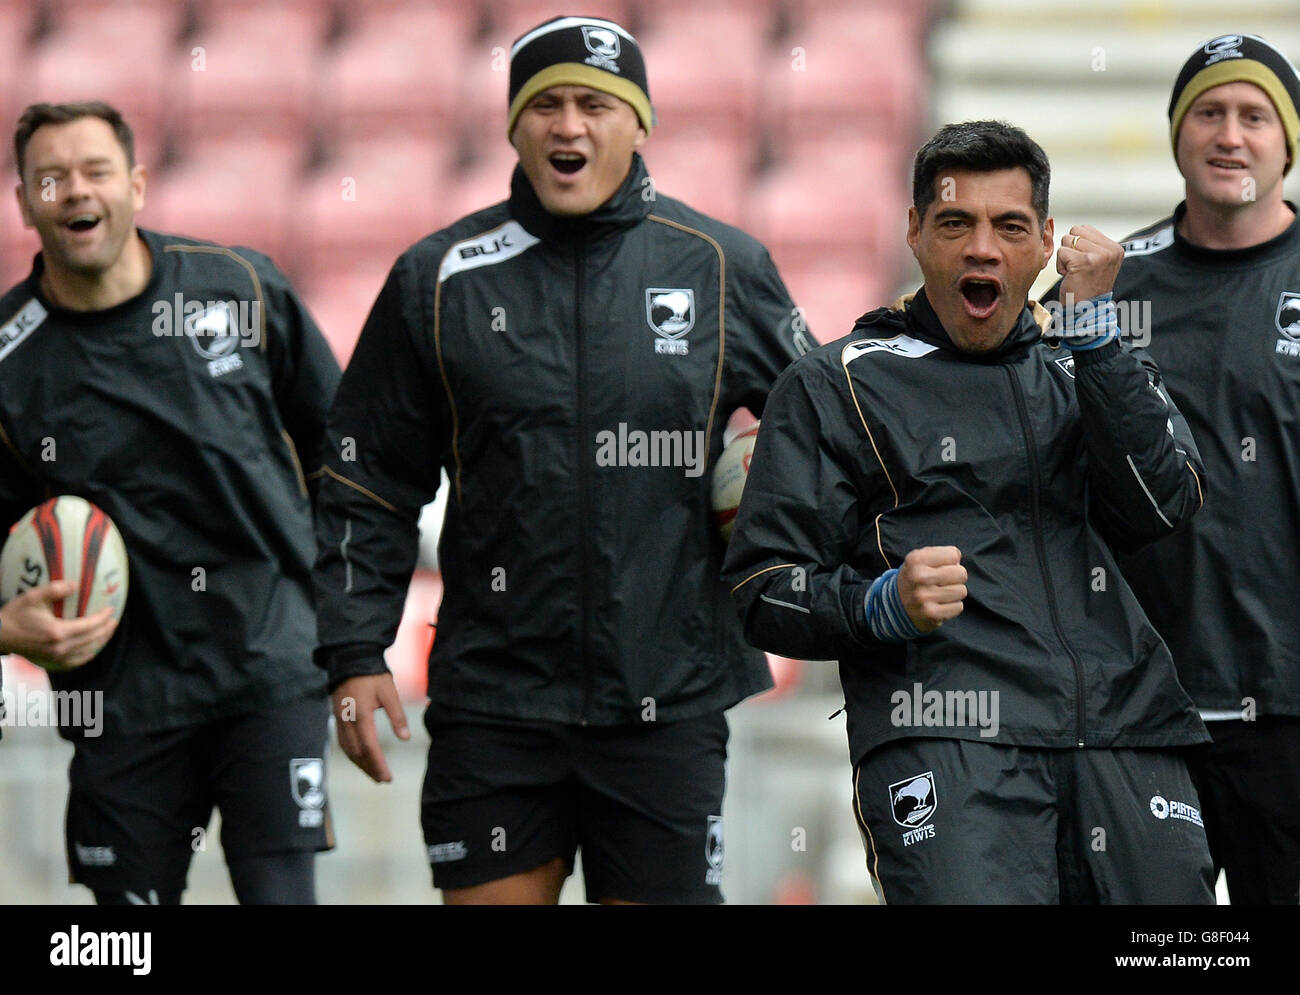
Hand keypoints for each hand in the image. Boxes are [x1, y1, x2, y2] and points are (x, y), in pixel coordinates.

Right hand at [0, 581, 117, 669]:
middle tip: (114, 620)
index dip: (103, 617)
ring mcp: (56, 657)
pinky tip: (91, 651)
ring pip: (86, 651)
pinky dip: (86, 656)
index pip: (90, 625)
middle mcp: (60, 647)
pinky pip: (74, 662)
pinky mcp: (50, 662)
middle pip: (92, 639)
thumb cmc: (15, 614)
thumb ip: (55, 589)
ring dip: (100, 641)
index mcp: (58, 632)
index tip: (111, 609)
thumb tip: (76, 585)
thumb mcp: (33, 597)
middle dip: (106, 630)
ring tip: (107, 632)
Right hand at [332, 673, 409, 782]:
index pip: (369, 747)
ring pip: (348, 750)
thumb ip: (397, 715)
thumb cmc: (372, 675)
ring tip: (373, 774)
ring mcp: (340, 720)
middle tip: (383, 779)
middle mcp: (347, 721)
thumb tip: (405, 738)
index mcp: (361, 716)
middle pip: (357, 753)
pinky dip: (353, 755)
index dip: (378, 764)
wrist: (350, 659)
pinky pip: (343, 743)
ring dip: (360, 764)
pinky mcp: (337, 718)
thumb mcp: (389, 692)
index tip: (388, 777)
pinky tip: (361, 759)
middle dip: (370, 769)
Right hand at [897, 546, 967, 633]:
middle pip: (961, 573)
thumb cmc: (917, 577)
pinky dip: (952, 606)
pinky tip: (940, 604)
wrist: (898, 604)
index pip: (954, 555)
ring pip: (961, 591)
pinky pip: (958, 607)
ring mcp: (924, 597)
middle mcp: (918, 577)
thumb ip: (942, 553)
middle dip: (956, 577)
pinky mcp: (931, 613)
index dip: (950, 561)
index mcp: (916, 559)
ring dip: (954, 593)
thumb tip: (957, 559)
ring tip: (941, 593)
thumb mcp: (921, 558)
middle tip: (943, 581)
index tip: (940, 567)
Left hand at [1056, 225, 1122, 304]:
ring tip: (1075, 272)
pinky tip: (1070, 277)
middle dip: (1070, 249)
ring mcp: (1098, 255)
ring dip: (1065, 258)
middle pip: (1075, 232)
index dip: (1077, 245)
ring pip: (1067, 241)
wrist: (1085, 312)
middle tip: (1077, 268)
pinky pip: (1061, 252)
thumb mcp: (1098, 263)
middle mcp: (1110, 250)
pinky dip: (1061, 265)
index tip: (1084, 264)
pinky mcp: (1083, 261)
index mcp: (1115, 248)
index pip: (1085, 228)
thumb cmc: (1086, 288)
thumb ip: (1092, 245)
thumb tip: (1076, 229)